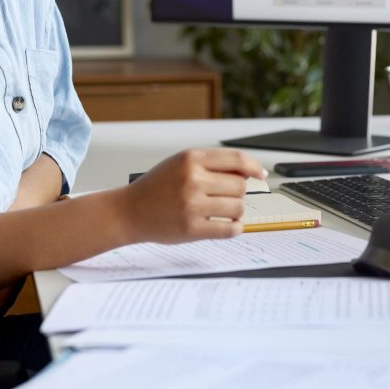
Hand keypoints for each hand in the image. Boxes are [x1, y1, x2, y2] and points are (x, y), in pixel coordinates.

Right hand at [118, 148, 265, 242]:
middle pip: (240, 185)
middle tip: (227, 196)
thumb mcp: (180, 163)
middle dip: (239, 192)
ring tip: (223, 211)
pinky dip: (235, 228)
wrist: (129, 212)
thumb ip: (211, 164)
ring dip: (236, 211)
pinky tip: (228, 225)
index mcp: (191, 159)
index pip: (236, 159)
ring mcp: (192, 205)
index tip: (260, 174)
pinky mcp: (192, 228)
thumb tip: (248, 173)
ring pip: (238, 207)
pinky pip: (230, 229)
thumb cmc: (156, 187)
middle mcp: (192, 180)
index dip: (253, 166)